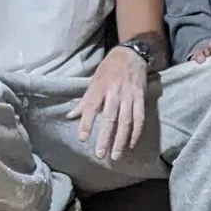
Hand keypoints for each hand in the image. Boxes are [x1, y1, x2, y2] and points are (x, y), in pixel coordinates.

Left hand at [79, 45, 147, 160]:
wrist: (131, 55)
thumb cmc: (109, 69)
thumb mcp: (94, 81)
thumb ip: (84, 101)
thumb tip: (70, 116)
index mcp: (100, 87)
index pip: (92, 107)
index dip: (87, 123)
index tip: (83, 138)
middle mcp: (115, 92)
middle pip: (110, 118)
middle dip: (105, 138)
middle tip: (100, 154)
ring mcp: (130, 96)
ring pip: (126, 122)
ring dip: (121, 140)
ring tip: (116, 155)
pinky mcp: (141, 98)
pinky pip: (140, 118)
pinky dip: (136, 133)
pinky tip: (131, 144)